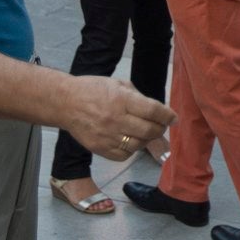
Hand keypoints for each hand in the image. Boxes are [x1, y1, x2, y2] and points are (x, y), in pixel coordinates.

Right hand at [61, 75, 175, 160]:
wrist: (65, 103)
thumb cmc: (93, 89)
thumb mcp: (118, 84)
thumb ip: (138, 97)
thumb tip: (156, 110)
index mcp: (121, 100)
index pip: (153, 110)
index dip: (167, 116)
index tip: (174, 118)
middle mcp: (116, 119)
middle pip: (149, 130)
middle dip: (160, 129)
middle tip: (162, 126)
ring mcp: (107, 136)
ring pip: (138, 145)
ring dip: (147, 140)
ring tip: (146, 133)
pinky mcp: (100, 148)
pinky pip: (124, 155)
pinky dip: (132, 150)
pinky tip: (131, 141)